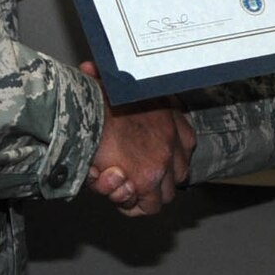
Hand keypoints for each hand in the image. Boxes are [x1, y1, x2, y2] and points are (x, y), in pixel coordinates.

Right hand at [83, 62, 194, 215]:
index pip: (186, 144)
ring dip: (143, 197)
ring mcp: (162, 160)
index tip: (150, 161)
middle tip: (132, 182)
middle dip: (157, 183)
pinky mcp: (146, 179)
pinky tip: (115, 192)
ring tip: (121, 190)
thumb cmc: (92, 94)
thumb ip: (105, 81)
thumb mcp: (108, 83)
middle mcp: (172, 139)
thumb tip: (88, 68)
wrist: (88, 108)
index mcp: (169, 115)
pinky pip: (147, 206)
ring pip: (163, 194)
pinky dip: (132, 205)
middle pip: (177, 174)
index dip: (169, 158)